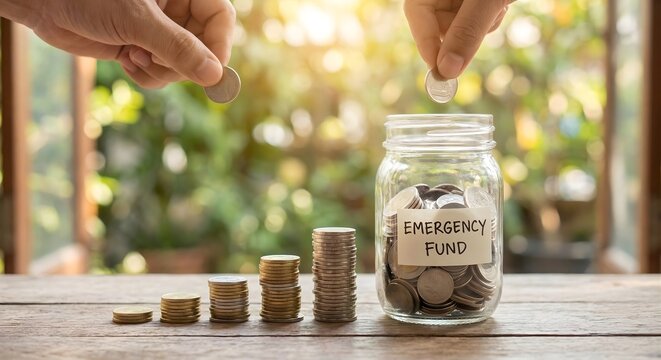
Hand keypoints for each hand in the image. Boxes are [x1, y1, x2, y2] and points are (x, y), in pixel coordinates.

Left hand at [24, 0, 234, 87]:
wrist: (42, 2)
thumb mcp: (136, 20)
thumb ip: (177, 47)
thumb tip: (214, 75)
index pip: (220, 18)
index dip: (218, 45)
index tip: (210, 71)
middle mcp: (174, 7)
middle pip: (203, 46)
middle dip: (181, 62)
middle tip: (156, 62)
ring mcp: (159, 29)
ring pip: (183, 64)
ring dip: (161, 70)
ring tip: (135, 57)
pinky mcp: (142, 46)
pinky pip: (161, 72)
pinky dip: (147, 74)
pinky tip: (126, 60)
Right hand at [404, 0, 508, 78]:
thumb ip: (467, 31)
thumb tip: (448, 71)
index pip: (416, 12)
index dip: (426, 42)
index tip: (440, 71)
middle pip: (435, 21)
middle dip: (459, 32)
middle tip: (484, 25)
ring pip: (456, 24)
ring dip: (479, 25)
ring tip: (498, 5)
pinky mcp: (471, 1)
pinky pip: (471, 18)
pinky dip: (487, 18)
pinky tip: (500, 3)